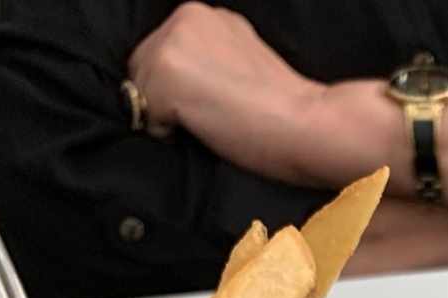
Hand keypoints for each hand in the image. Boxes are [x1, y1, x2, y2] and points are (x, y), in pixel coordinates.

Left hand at [128, 3, 323, 184]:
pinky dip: (167, 130)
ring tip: (214, 122)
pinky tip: (207, 127)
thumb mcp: (247, 64)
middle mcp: (186, 17)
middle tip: (216, 117)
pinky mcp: (167, 72)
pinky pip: (143, 114)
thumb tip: (188, 83)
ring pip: (141, 89)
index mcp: (208, 15)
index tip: (217, 104)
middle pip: (145, 66)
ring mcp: (173, 42)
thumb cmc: (288, 112)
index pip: (167, 52)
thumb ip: (214, 60)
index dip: (183, 87)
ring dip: (167, 114)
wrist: (306, 125)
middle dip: (168, 97)